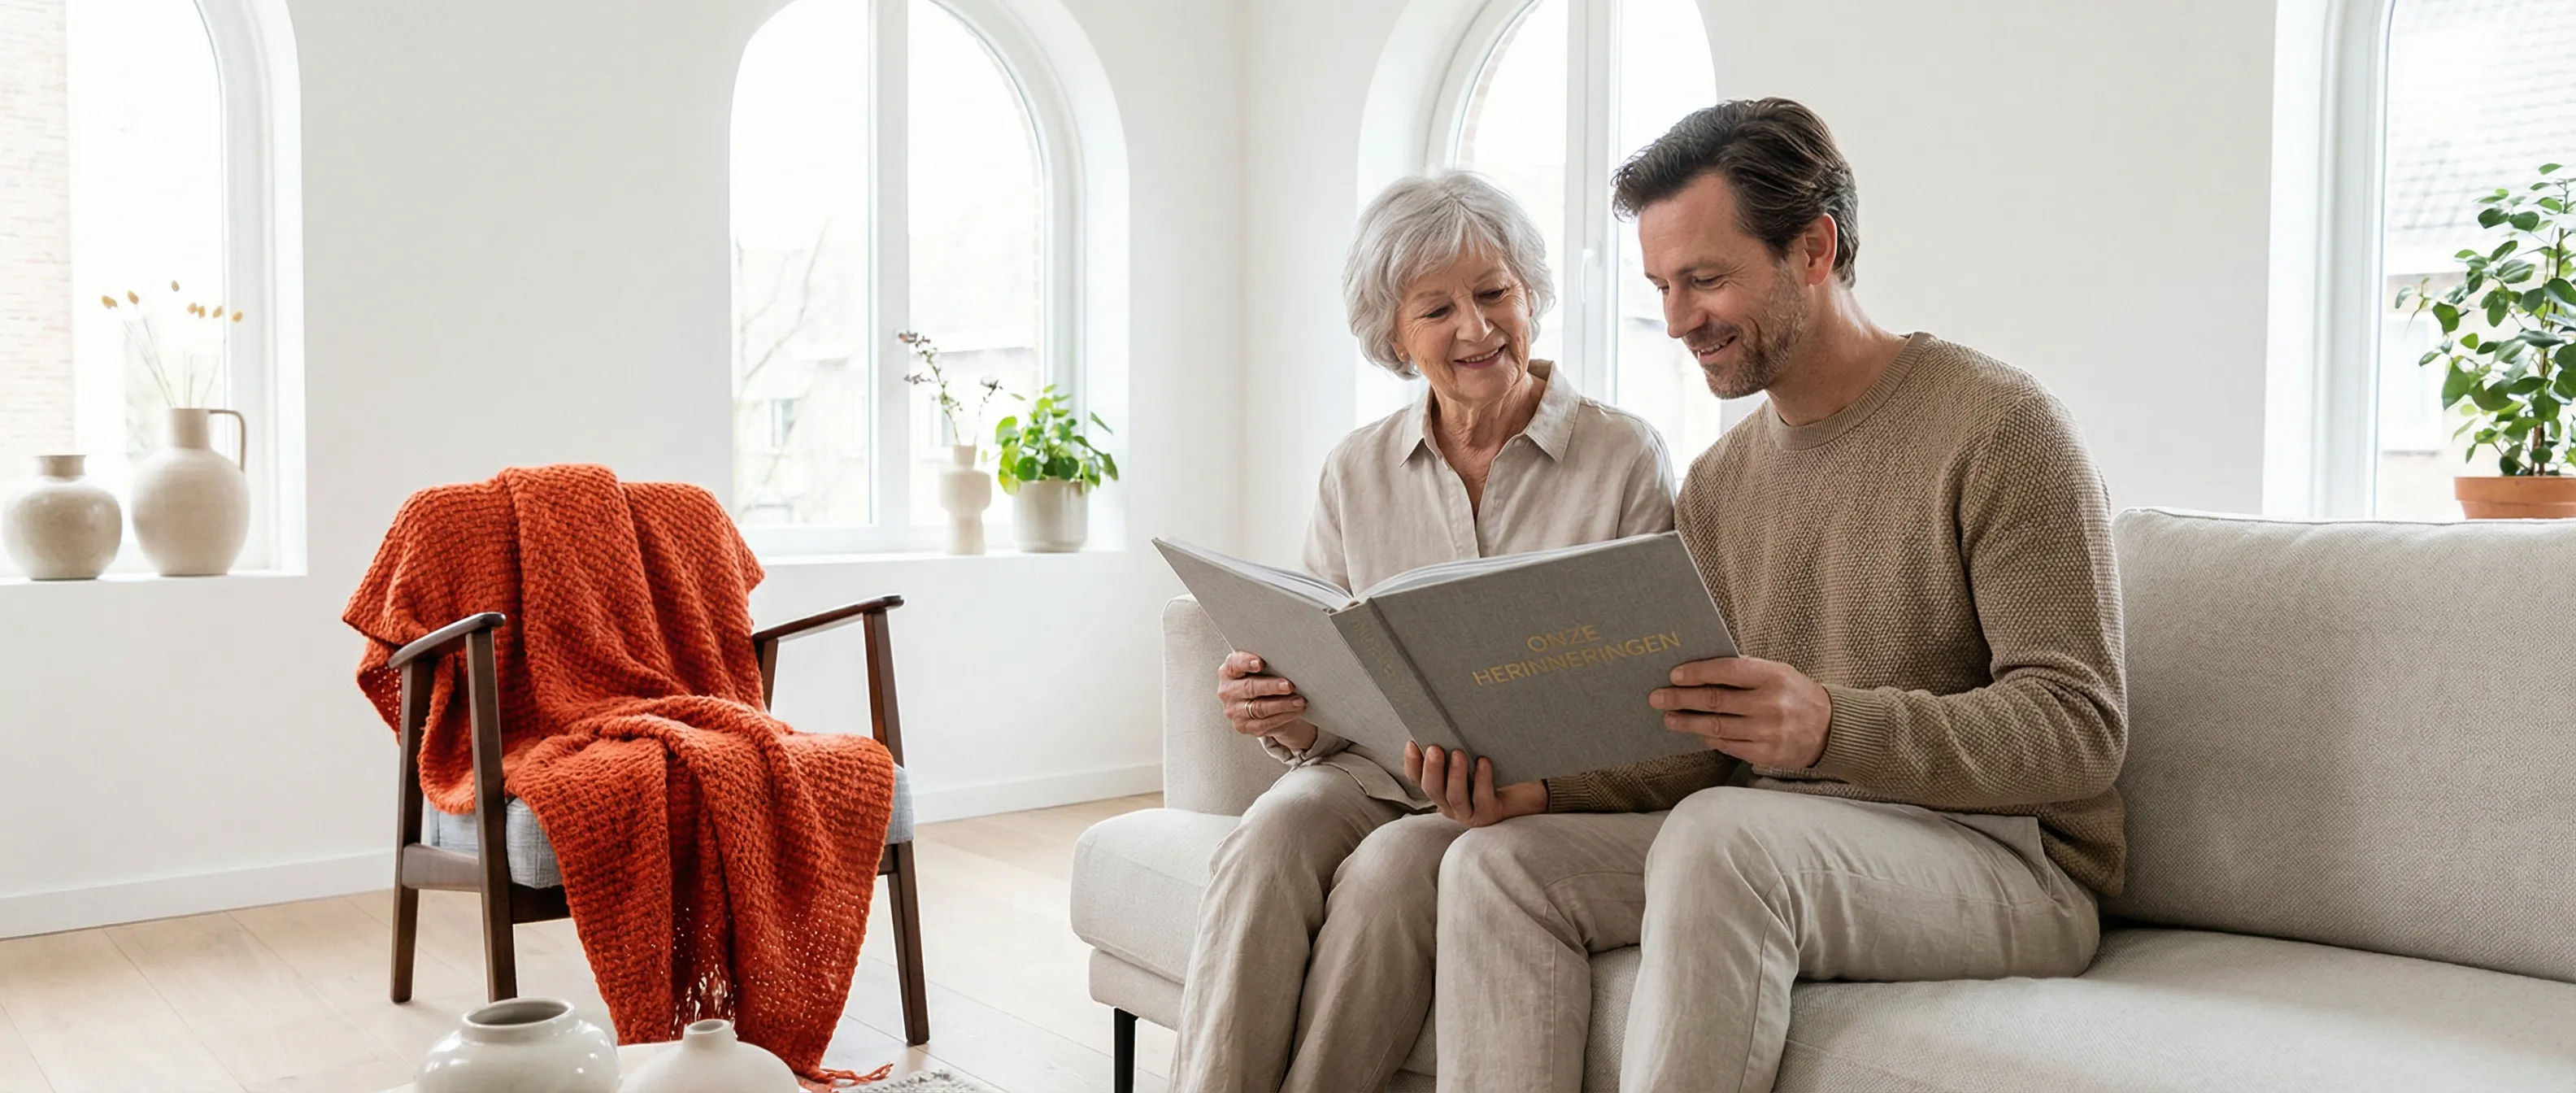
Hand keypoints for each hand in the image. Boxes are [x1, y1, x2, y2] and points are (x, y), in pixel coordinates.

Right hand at [1217, 651, 1316, 750]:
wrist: (1268, 704)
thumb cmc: (1266, 679)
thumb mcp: (1265, 668)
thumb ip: (1269, 663)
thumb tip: (1288, 662)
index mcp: (1228, 671)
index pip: (1234, 664)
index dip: (1246, 663)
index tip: (1261, 663)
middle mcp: (1227, 691)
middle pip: (1248, 688)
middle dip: (1271, 687)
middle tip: (1289, 686)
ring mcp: (1233, 710)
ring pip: (1258, 708)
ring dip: (1282, 704)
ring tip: (1299, 700)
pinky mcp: (1243, 726)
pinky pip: (1264, 723)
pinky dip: (1282, 717)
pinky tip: (1295, 712)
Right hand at [1404, 741, 1547, 827]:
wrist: (1529, 794)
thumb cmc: (1497, 772)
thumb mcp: (1473, 758)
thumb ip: (1457, 748)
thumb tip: (1449, 719)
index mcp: (1441, 790)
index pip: (1419, 780)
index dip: (1412, 764)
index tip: (1412, 744)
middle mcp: (1450, 804)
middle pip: (1432, 789)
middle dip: (1431, 769)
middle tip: (1435, 748)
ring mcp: (1468, 813)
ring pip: (1455, 797)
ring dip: (1455, 775)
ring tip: (1459, 753)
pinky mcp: (1488, 815)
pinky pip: (1482, 799)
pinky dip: (1482, 780)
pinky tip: (1484, 762)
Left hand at [1652, 656, 1832, 768]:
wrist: (1831, 729)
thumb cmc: (1796, 694)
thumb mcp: (1778, 672)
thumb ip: (1746, 671)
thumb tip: (1701, 670)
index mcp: (1773, 677)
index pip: (1727, 671)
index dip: (1698, 673)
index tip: (1675, 675)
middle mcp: (1770, 704)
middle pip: (1715, 701)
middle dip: (1681, 699)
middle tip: (1657, 697)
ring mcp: (1768, 732)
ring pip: (1716, 727)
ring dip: (1688, 722)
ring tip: (1669, 718)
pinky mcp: (1766, 754)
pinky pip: (1728, 746)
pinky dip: (1709, 738)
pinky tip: (1697, 732)